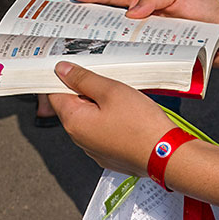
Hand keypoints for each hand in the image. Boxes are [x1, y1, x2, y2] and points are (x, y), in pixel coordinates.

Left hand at [49, 62, 182, 175]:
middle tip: (106, 78)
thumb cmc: (140, 125)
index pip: (54, 94)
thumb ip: (83, 79)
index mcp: (74, 121)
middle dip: (85, 89)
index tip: (71, 66)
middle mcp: (80, 138)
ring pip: (89, 117)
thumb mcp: (111, 91)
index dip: (61, 77)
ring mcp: (94, 148)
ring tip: (120, 95)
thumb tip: (62, 71)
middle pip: (72, 105)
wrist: (164, 154)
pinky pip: (102, 130)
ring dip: (99, 104)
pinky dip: (109, 118)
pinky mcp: (109, 153)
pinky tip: (126, 112)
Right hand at [71, 0, 218, 69]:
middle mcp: (141, 21)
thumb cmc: (204, 9)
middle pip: (109, 21)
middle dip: (87, 23)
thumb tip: (131, 13)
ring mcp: (146, 40)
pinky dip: (121, 62)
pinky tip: (109, 68)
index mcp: (145, 1)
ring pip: (118, 43)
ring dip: (101, 46)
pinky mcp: (154, 57)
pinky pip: (134, 59)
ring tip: (80, 50)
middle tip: (66, 28)